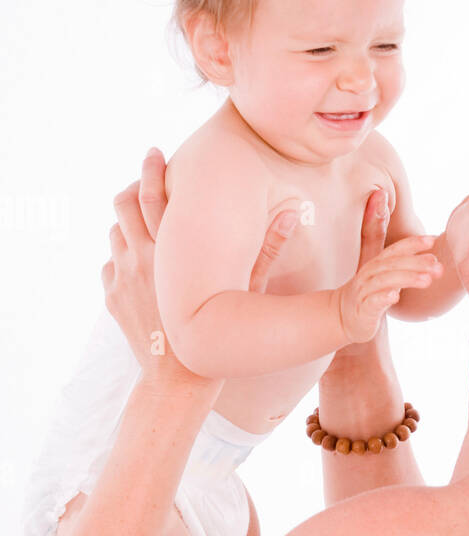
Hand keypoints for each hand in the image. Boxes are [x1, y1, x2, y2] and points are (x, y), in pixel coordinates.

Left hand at [102, 147, 298, 388]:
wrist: (176, 382)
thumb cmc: (219, 335)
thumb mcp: (248, 290)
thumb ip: (268, 248)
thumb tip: (293, 210)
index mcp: (171, 251)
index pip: (153, 194)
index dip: (152, 169)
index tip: (155, 153)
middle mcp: (140, 258)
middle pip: (122, 205)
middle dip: (131, 188)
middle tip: (143, 180)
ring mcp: (120, 279)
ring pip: (114, 234)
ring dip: (126, 223)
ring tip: (143, 223)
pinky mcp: (112, 298)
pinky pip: (110, 266)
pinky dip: (121, 258)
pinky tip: (138, 264)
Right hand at [334, 188, 441, 344]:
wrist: (344, 318)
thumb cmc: (365, 288)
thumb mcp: (372, 259)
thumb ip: (376, 232)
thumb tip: (379, 195)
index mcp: (374, 262)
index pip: (394, 249)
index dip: (412, 244)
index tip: (432, 240)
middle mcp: (368, 274)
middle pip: (391, 264)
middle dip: (415, 262)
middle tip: (437, 264)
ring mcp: (364, 292)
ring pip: (384, 282)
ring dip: (406, 278)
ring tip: (427, 280)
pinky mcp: (362, 311)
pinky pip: (372, 303)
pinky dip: (383, 298)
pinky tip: (395, 297)